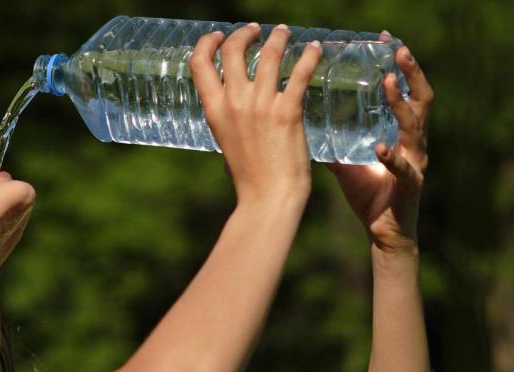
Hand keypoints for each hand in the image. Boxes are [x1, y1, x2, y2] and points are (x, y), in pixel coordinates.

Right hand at [190, 23, 323, 206]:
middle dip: (243, 34)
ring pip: (269, 54)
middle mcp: (234, 103)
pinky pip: (300, 73)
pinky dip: (309, 56)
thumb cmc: (249, 177)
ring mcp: (261, 106)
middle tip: (256, 31)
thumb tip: (237, 108)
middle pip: (232, 51)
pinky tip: (315, 49)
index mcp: (214, 111)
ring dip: (277, 38)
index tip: (219, 35)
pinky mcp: (288, 112)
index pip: (199, 64)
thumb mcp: (226, 142)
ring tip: (283, 33)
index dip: (207, 42)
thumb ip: (230, 119)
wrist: (268, 197)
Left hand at [326, 32, 433, 255]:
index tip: (389, 41)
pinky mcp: (410, 185)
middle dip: (412, 73)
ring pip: (416, 126)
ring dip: (401, 104)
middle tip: (399, 51)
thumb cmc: (369, 197)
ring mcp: (415, 163)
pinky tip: (380, 146)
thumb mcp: (346, 164)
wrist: (383, 235)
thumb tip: (302, 127)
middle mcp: (414, 143)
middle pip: (421, 99)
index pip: (406, 92)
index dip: (401, 67)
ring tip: (389, 84)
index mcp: (402, 134)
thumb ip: (332, 145)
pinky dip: (391, 156)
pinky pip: (403, 167)